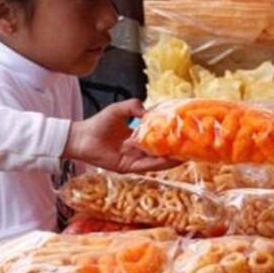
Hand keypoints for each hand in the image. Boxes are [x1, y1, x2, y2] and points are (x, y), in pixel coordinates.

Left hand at [63, 99, 177, 173]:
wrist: (82, 137)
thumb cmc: (99, 123)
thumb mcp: (119, 109)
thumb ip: (134, 106)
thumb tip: (148, 111)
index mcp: (138, 136)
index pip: (158, 136)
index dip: (171, 134)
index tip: (185, 130)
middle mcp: (138, 149)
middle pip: (161, 151)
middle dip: (175, 149)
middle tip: (191, 145)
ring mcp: (134, 159)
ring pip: (156, 161)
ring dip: (171, 158)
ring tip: (186, 154)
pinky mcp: (128, 167)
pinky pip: (146, 166)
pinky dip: (158, 163)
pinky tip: (170, 160)